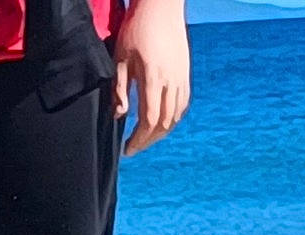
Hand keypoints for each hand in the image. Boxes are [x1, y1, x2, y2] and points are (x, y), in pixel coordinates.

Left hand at [114, 0, 190, 156]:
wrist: (161, 7)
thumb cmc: (137, 29)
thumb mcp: (120, 59)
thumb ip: (119, 90)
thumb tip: (118, 116)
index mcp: (154, 79)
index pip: (149, 120)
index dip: (139, 140)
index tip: (128, 150)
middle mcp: (172, 81)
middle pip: (164, 123)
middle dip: (148, 140)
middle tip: (134, 147)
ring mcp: (182, 77)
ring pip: (176, 116)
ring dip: (161, 132)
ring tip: (145, 138)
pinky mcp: (186, 73)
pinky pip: (182, 104)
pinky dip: (172, 118)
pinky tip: (161, 122)